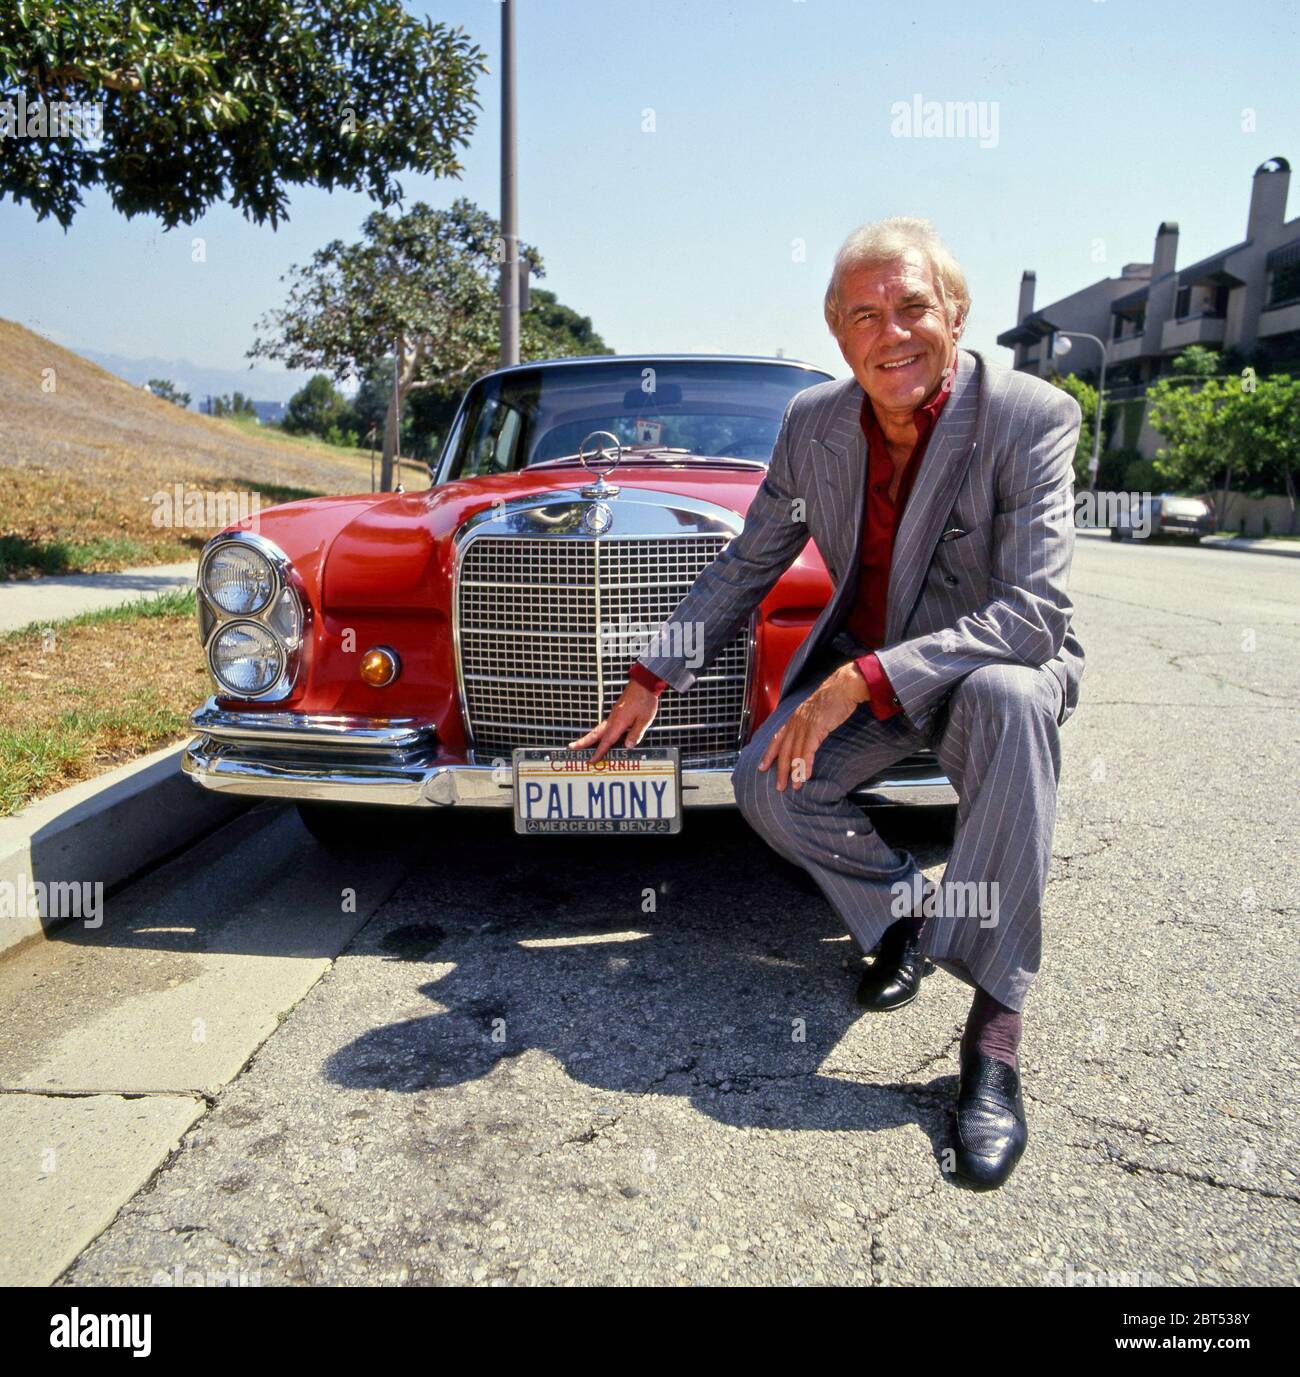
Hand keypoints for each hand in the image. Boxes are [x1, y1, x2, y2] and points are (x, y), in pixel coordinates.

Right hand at [567, 680, 659, 761]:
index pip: (606, 741)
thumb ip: (636, 734)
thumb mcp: (644, 720)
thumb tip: (628, 746)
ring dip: (589, 737)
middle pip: (595, 734)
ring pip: (598, 729)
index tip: (591, 760)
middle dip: (583, 742)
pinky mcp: (616, 712)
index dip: (599, 752)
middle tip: (571, 747)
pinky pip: (605, 725)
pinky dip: (599, 732)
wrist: (643, 683)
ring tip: (581, 744)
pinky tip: (601, 736)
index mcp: (618, 723)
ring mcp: (613, 715)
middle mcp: (612, 719)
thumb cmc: (645, 700)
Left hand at [758, 661, 867, 790]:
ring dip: (794, 772)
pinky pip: (807, 751)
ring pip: (795, 753)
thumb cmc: (832, 699)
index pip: (776, 739)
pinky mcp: (816, 729)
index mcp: (793, 719)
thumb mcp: (814, 712)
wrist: (843, 687)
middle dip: (781, 770)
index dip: (769, 754)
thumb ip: (807, 723)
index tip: (762, 767)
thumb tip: (808, 736)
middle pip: (784, 750)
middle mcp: (795, 723)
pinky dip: (805, 765)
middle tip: (779, 787)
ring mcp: (804, 726)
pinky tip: (805, 776)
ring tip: (794, 787)